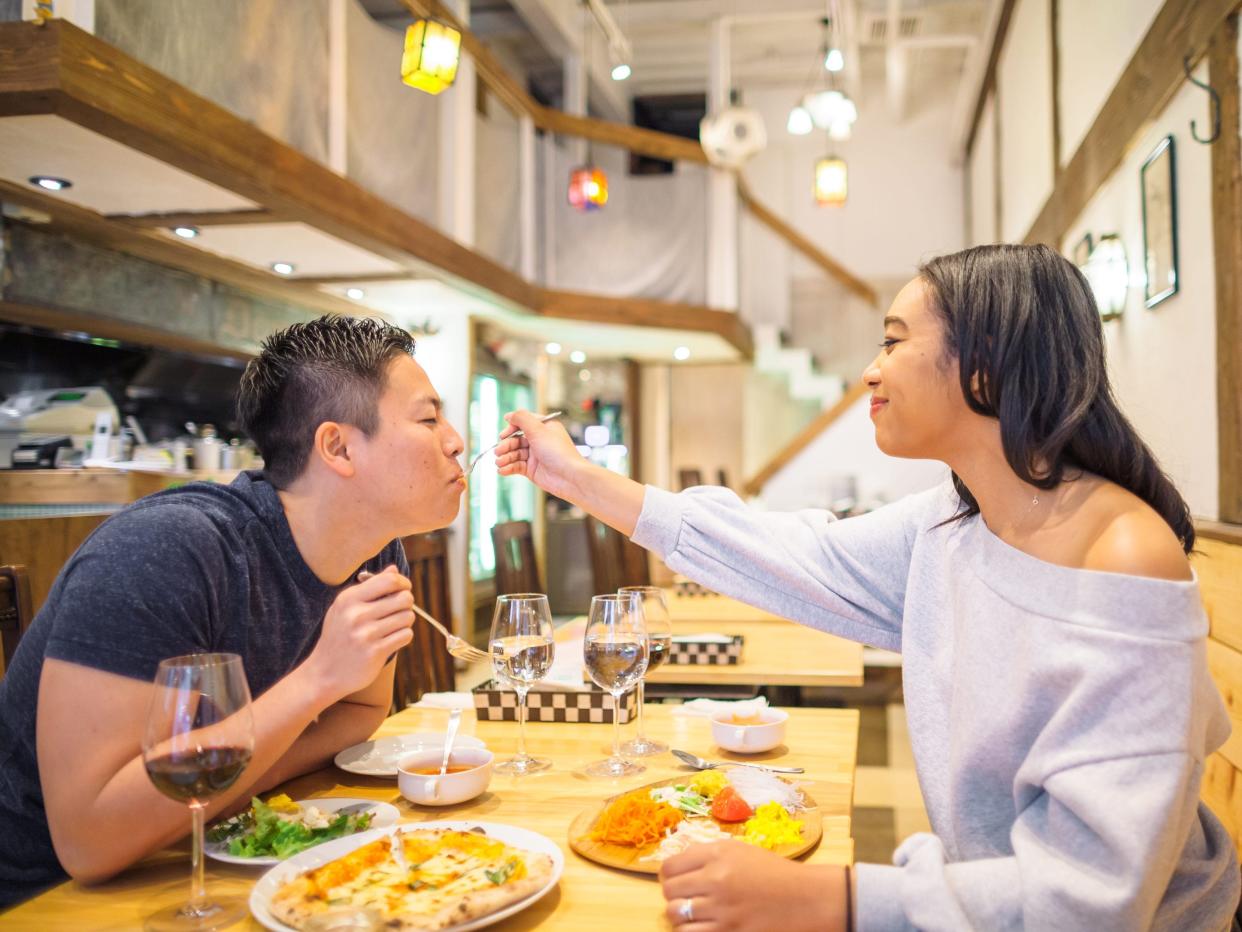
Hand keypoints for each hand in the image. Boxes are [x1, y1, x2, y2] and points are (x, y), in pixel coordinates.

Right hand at [302, 565, 413, 703]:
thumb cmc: (339, 636)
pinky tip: (392, 640)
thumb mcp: (346, 607)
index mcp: (349, 599)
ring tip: (393, 627)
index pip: (389, 580)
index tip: (403, 590)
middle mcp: (356, 615)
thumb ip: (370, 587)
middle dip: (406, 603)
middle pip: (404, 598)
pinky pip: (405, 635)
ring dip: (405, 622)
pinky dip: (403, 636)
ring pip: (407, 617)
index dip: (403, 583)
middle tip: (398, 611)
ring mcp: (365, 634)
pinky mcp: (375, 652)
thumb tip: (394, 569)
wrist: (324, 673)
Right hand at [495, 409, 589, 499]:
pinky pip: (516, 466)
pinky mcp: (532, 470)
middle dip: (506, 445)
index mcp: (544, 427)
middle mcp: (539, 440)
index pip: (523, 423)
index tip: (503, 434)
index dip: (511, 428)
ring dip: (505, 458)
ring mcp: (536, 456)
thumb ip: (522, 419)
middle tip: (498, 451)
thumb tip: (509, 415)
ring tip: (499, 463)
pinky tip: (502, 470)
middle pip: (516, 440)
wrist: (569, 477)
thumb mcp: (538, 429)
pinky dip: (508, 468)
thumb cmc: (558, 452)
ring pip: (514, 454)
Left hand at [660, 841, 847, 931]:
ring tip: (691, 913)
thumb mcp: (740, 851)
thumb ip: (707, 854)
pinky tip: (700, 926)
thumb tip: (677, 864)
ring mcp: (721, 910)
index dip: (669, 873)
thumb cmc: (773, 872)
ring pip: (675, 915)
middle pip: (669, 890)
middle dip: (673, 894)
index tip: (675, 878)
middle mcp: (716, 880)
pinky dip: (689, 931)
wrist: (805, 899)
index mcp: (718, 855)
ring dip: (679, 915)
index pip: (670, 866)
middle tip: (686, 896)